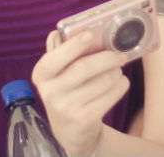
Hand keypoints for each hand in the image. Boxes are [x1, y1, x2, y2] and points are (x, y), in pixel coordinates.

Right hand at [32, 30, 129, 156]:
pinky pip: (108, 98)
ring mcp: (66, 108)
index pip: (54, 57)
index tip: (89, 34)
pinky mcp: (83, 120)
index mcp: (41, 74)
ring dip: (115, 72)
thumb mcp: (56, 74)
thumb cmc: (66, 91)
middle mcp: (50, 92)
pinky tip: (121, 82)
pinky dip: (119, 87)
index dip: (73, 45)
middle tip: (121, 54)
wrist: (70, 132)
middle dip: (106, 58)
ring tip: (118, 68)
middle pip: (83, 68)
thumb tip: (59, 31)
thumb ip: (58, 51)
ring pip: (99, 82)